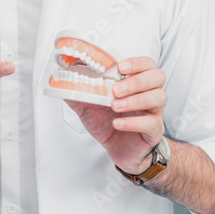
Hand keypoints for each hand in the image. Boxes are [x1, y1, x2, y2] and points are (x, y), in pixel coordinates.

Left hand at [64, 57, 166, 173]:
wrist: (119, 150)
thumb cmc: (108, 123)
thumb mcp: (87, 107)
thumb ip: (75, 92)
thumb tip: (55, 80)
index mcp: (135, 84)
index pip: (147, 64)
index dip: (137, 62)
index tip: (120, 67)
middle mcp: (148, 94)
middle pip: (157, 77)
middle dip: (136, 80)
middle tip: (115, 90)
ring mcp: (153, 113)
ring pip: (159, 97)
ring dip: (135, 99)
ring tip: (114, 106)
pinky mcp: (153, 131)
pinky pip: (152, 123)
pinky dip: (134, 122)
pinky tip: (117, 124)